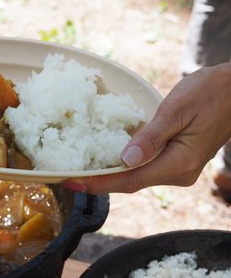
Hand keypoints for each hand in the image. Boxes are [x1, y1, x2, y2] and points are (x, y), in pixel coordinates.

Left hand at [64, 62, 230, 193]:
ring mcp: (178, 171)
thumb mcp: (176, 110)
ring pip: (136, 178)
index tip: (72, 183)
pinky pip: (145, 170)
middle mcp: (178, 174)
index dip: (99, 184)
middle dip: (98, 182)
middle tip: (68, 178)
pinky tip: (106, 162)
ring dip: (109, 176)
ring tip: (81, 172)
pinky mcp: (176, 163)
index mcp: (178, 163)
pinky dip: (124, 168)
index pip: (129, 181)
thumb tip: (124, 161)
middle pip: (130, 183)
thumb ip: (150, 137)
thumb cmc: (209, 94)